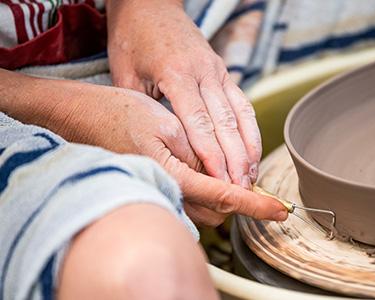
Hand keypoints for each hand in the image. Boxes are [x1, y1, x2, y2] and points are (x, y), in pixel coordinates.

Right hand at [0, 72, 286, 225]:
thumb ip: (198, 154)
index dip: (255, 204)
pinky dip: (209, 191)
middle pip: (218, 210)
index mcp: (173, 175)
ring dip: (225, 196)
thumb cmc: (120, 115)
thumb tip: (220, 176)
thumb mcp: (166, 125)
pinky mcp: (156, 188)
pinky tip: (210, 171)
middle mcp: (167, 192)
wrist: (82, 118)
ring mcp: (160, 193)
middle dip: (241, 200)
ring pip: (205, 209)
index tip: (279, 211)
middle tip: (256, 183)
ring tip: (232, 172)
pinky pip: (191, 200)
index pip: (223, 196)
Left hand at [106, 0, 260, 188]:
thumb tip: (154, 148)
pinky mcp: (224, 71)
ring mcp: (218, 71)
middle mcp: (204, 73)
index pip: (199, 123)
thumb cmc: (133, 38)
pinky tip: (252, 152)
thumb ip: (142, 110)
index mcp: (177, 74)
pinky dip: (250, 130)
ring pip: (240, 115)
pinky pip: (242, 104)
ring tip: (252, 178)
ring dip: (248, 148)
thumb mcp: (125, 74)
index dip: (211, 156)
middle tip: (242, 191)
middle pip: (226, 123)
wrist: (150, 4)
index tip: (220, 183)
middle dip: (235, 160)